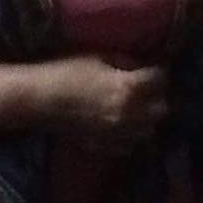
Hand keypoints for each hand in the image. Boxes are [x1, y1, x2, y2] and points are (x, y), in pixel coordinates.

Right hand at [43, 53, 168, 145]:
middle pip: (162, 108)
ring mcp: (118, 133)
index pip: (161, 79)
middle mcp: (129, 114)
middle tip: (151, 86)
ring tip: (140, 105)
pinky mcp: (105, 145)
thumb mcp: (100, 56)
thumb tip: (143, 65)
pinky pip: (131, 144)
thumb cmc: (67, 71)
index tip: (156, 65)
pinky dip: (132, 133)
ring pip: (149, 129)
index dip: (160, 70)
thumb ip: (127, 61)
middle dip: (160, 96)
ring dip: (149, 116)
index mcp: (129, 88)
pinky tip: (124, 122)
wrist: (39, 100)